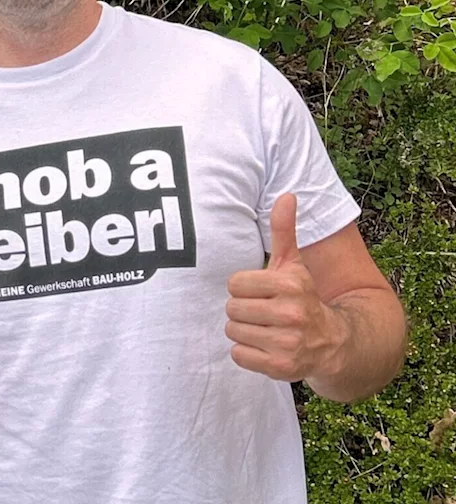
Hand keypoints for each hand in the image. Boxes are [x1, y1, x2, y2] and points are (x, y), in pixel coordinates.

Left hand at [225, 193, 346, 381]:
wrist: (333, 343)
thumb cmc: (302, 297)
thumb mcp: (294, 264)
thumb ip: (284, 231)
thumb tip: (286, 195)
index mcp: (291, 285)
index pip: (234, 284)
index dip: (245, 288)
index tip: (263, 292)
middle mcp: (291, 314)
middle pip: (231, 308)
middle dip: (243, 310)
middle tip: (264, 312)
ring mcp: (287, 343)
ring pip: (233, 331)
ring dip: (244, 331)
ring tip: (266, 329)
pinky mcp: (281, 368)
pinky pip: (238, 355)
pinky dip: (247, 352)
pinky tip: (266, 347)